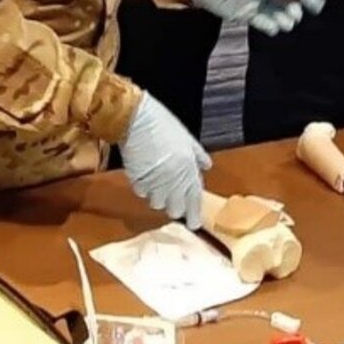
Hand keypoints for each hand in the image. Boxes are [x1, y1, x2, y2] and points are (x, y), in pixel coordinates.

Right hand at [120, 95, 210, 227]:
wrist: (135, 118)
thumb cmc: (163, 123)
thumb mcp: (186, 137)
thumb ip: (197, 154)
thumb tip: (207, 166)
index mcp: (188, 168)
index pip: (194, 198)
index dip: (194, 214)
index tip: (194, 225)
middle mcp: (173, 179)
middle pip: (175, 208)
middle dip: (175, 206)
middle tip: (172, 198)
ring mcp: (155, 181)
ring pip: (157, 203)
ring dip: (158, 197)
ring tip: (157, 184)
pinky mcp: (137, 180)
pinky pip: (142, 193)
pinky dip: (144, 188)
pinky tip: (144, 175)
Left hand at [189, 0, 324, 36]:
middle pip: (293, 3)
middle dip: (300, 8)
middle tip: (298, 10)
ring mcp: (261, 4)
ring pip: (281, 15)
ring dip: (287, 19)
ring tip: (288, 20)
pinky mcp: (250, 16)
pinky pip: (264, 24)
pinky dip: (271, 26)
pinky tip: (273, 26)